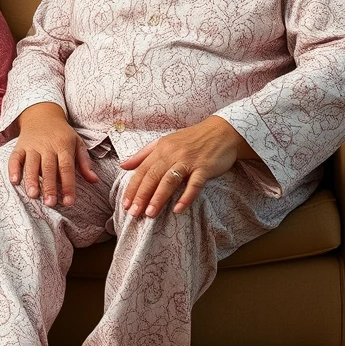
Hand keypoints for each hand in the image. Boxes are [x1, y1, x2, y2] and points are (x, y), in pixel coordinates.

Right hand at [8, 102, 98, 205]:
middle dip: (49, 186)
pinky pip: (15, 157)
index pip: (66, 167)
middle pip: (48, 167)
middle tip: (50, 203)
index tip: (68, 202)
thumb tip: (94, 180)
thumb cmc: (62, 133)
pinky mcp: (20, 146)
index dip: (67, 185)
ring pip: (31, 163)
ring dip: (31, 179)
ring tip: (33, 195)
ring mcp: (32, 145)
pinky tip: (14, 181)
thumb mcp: (77, 143)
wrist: (42, 114)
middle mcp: (47, 145)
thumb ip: (85, 162)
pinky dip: (13, 168)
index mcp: (63, 145)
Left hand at [120, 115, 255, 216]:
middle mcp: (172, 154)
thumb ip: (143, 154)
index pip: (141, 170)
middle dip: (141, 196)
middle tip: (133, 213)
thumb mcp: (164, 142)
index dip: (132, 188)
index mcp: (160, 149)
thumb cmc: (191, 139)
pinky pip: (194, 184)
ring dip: (158, 198)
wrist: (222, 131)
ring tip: (150, 214)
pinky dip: (186, 197)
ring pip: (169, 181)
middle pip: (152, 176)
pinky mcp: (204, 167)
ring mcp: (188, 161)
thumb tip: (123, 165)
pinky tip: (178, 210)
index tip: (124, 204)